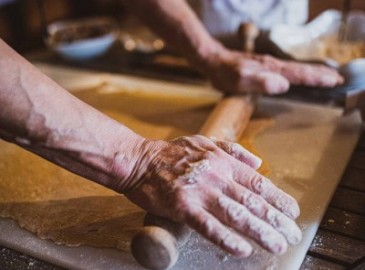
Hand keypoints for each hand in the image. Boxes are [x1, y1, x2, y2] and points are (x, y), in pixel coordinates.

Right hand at [122, 135, 301, 256]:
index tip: (293, 212)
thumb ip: (233, 151)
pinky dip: (225, 238)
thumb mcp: (204, 142)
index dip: (278, 199)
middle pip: (252, 201)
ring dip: (259, 232)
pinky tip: (242, 249)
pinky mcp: (182, 207)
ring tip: (277, 245)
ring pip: (236, 214)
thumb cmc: (172, 153)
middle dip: (276, 220)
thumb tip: (258, 163)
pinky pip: (207, 226)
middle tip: (293, 236)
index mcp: (223, 162)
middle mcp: (216, 176)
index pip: (257, 183)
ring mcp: (199, 192)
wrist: (140, 160)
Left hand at [205, 49, 343, 94]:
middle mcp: (272, 65)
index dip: (317, 79)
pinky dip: (298, 73)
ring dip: (312, 73)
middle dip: (320, 74)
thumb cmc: (225, 73)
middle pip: (301, 70)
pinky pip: (286, 70)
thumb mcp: (240, 80)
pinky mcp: (262, 68)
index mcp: (271, 69)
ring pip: (295, 69)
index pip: (299, 74)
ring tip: (326, 77)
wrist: (213, 60)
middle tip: (338, 79)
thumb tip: (284, 85)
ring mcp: (268, 66)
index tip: (334, 81)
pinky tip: (298, 77)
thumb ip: (261, 82)